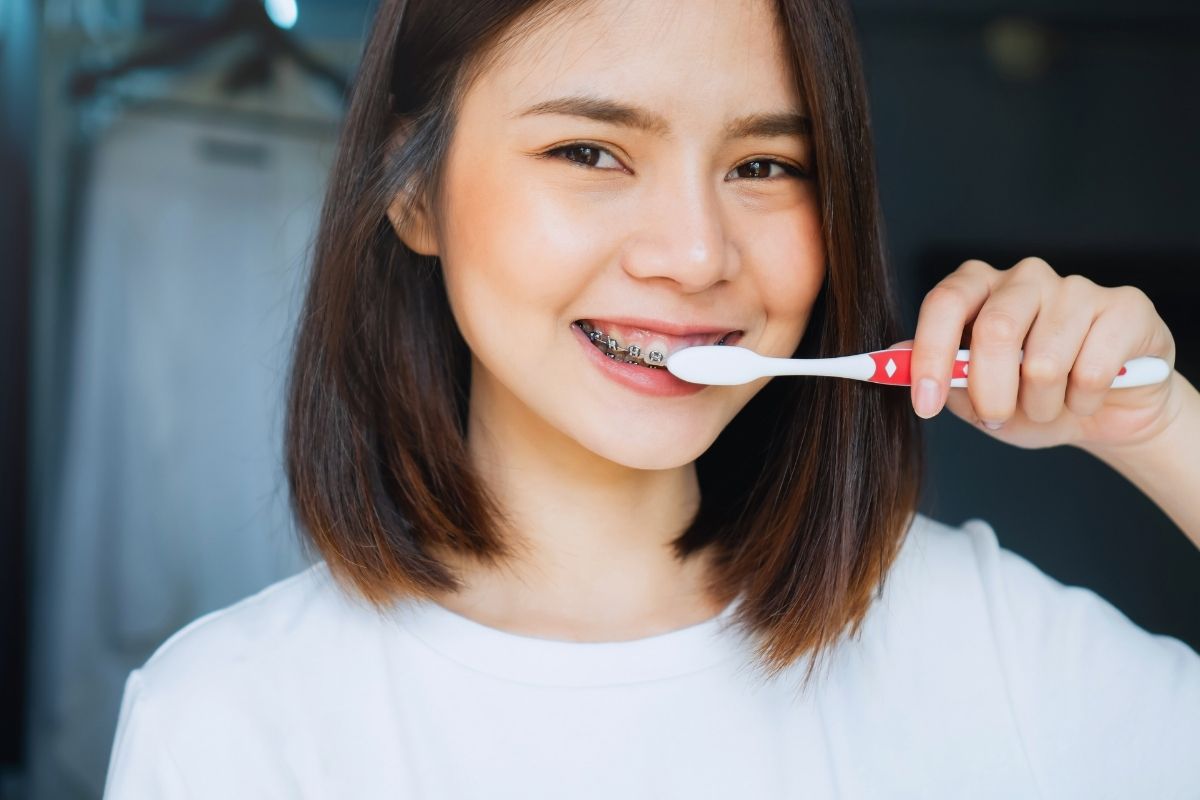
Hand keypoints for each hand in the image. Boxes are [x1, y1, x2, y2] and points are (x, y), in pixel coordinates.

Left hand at [892, 257, 1178, 452]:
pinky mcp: (1124, 307)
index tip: (924, 405)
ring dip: (1040, 405)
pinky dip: (1082, 402)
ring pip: (1045, 362)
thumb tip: (895, 356)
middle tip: (995, 418)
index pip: (944, 302)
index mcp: (979, 288)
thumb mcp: (974, 398)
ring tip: (1047, 406)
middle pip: (996, 330)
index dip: (930, 354)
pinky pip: (1092, 370)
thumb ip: (940, 376)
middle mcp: (1025, 277)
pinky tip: (1086, 396)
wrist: (1105, 411)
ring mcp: (1076, 287)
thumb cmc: (1031, 399)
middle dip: (990, 392)